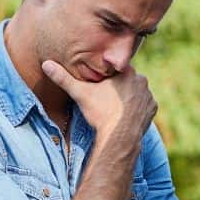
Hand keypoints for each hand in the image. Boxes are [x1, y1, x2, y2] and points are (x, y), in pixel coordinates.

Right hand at [41, 59, 155, 138]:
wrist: (119, 136)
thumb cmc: (100, 112)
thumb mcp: (79, 93)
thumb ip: (63, 78)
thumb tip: (45, 64)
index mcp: (126, 71)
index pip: (114, 69)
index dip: (105, 78)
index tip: (99, 87)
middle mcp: (142, 79)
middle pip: (126, 80)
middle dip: (117, 87)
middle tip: (106, 99)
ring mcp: (149, 95)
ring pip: (136, 91)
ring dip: (128, 97)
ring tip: (115, 108)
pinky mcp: (153, 109)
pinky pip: (144, 104)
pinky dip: (136, 108)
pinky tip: (126, 114)